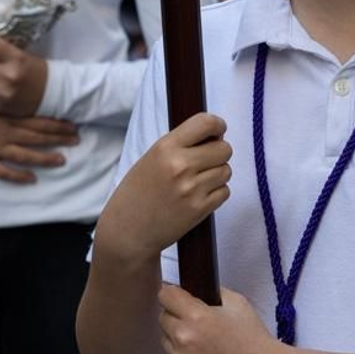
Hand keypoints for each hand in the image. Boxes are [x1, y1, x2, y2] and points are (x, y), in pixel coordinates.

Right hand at [0, 88, 77, 183]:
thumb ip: (7, 103)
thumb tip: (25, 101)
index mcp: (7, 115)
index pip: (38, 120)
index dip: (57, 124)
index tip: (73, 125)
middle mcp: (5, 131)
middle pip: (37, 137)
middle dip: (58, 139)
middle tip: (76, 140)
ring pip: (25, 155)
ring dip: (44, 158)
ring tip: (61, 160)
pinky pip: (2, 170)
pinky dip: (18, 176)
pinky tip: (31, 179)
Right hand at [95, 113, 231, 264]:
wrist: (128, 230)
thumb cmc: (138, 192)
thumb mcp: (151, 158)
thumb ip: (180, 144)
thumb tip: (215, 135)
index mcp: (165, 148)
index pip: (206, 123)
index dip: (217, 125)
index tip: (217, 132)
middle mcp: (180, 166)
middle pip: (224, 149)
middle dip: (218, 153)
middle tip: (205, 161)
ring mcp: (191, 189)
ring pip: (226, 171)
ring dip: (217, 174)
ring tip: (198, 181)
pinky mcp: (199, 209)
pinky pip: (224, 192)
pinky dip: (216, 193)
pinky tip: (199, 195)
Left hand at [158, 284, 280, 353]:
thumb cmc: (254, 340)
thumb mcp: (238, 303)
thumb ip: (212, 292)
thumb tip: (194, 288)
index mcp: (196, 316)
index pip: (165, 295)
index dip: (173, 294)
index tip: (179, 298)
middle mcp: (183, 338)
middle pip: (163, 318)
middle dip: (176, 317)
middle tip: (196, 324)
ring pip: (165, 341)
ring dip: (177, 339)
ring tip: (202, 345)